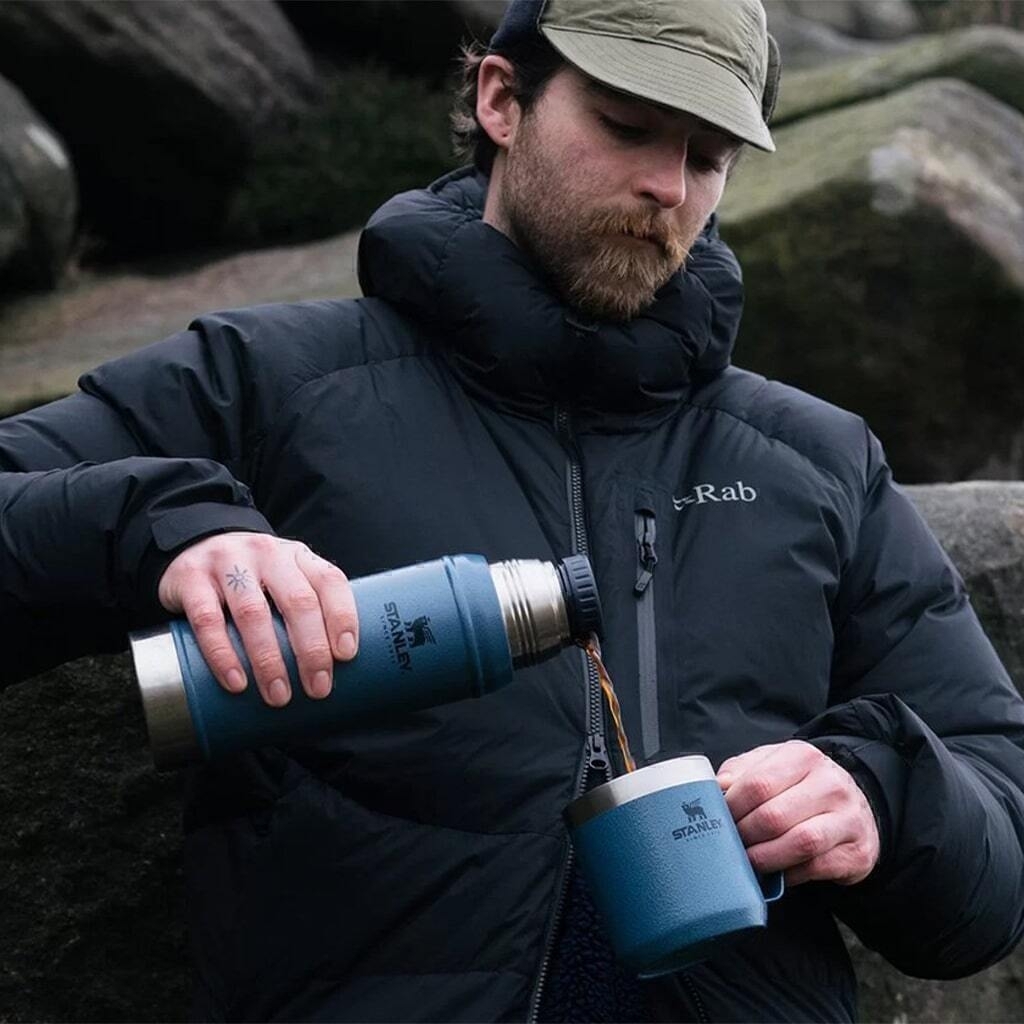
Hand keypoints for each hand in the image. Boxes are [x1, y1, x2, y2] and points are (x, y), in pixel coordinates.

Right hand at [157, 532, 357, 706]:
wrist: (192, 546)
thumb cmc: (251, 577)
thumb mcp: (284, 579)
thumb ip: (307, 608)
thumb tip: (333, 667)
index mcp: (297, 556)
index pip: (330, 581)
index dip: (342, 617)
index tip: (346, 655)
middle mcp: (267, 554)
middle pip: (298, 601)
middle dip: (312, 650)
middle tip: (318, 688)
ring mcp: (227, 563)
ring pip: (254, 613)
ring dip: (269, 660)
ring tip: (279, 695)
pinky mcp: (191, 578)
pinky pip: (208, 620)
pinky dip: (223, 655)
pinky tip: (237, 682)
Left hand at [717, 740, 879, 886]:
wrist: (857, 805)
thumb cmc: (801, 785)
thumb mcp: (772, 765)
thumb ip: (742, 772)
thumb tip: (715, 788)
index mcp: (803, 756)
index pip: (757, 784)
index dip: (731, 807)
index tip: (717, 820)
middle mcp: (830, 784)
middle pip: (774, 816)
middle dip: (744, 835)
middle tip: (729, 844)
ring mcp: (848, 819)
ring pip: (799, 843)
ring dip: (765, 858)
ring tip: (747, 862)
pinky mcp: (857, 852)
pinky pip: (815, 868)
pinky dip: (789, 875)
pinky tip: (775, 874)